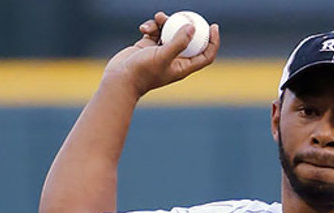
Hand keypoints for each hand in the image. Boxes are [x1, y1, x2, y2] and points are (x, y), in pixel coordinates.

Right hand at [103, 11, 219, 97]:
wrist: (120, 79)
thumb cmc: (142, 72)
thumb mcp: (162, 56)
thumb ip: (178, 42)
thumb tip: (193, 27)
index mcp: (183, 67)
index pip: (205, 55)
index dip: (213, 42)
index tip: (213, 26)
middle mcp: (174, 60)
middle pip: (189, 40)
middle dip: (187, 25)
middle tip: (186, 13)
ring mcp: (161, 52)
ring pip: (170, 31)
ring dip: (165, 21)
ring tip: (157, 18)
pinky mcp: (148, 46)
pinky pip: (155, 31)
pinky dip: (151, 26)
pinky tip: (143, 28)